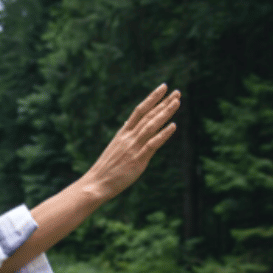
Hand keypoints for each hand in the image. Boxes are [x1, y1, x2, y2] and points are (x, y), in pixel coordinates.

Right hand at [82, 83, 179, 201]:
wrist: (96, 183)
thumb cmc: (106, 168)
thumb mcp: (115, 148)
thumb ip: (124, 137)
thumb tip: (128, 126)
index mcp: (123, 133)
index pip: (139, 111)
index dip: (152, 98)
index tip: (163, 88)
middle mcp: (128, 137)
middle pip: (148, 116)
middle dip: (163, 103)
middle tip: (177, 92)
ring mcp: (133, 148)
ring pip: (151, 126)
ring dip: (164, 113)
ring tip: (177, 102)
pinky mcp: (137, 160)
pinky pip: (152, 144)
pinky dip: (163, 134)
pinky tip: (173, 126)